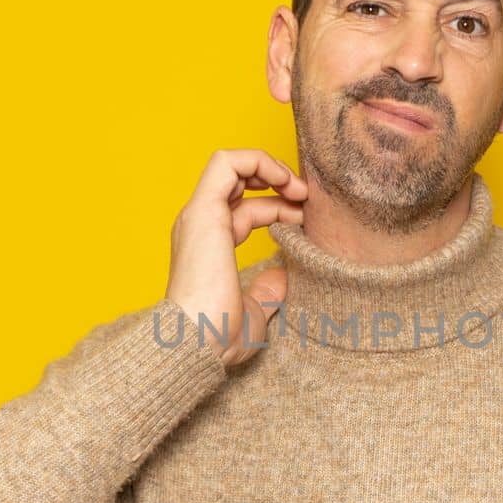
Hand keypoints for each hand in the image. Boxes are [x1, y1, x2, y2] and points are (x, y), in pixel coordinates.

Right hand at [165, 149, 307, 367]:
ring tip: (298, 187)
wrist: (195, 343)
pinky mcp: (203, 211)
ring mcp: (200, 216)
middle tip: (306, 197)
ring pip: (230, 164)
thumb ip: (265, 294)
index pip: (247, 211)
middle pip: (241, 185)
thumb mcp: (253, 314)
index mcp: (210, 248)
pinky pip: (226, 162)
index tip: (306, 221)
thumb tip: (281, 279)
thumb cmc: (218, 338)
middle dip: (277, 181)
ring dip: (269, 165)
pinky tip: (284, 180)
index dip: (279, 208)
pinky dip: (257, 160)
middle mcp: (201, 227)